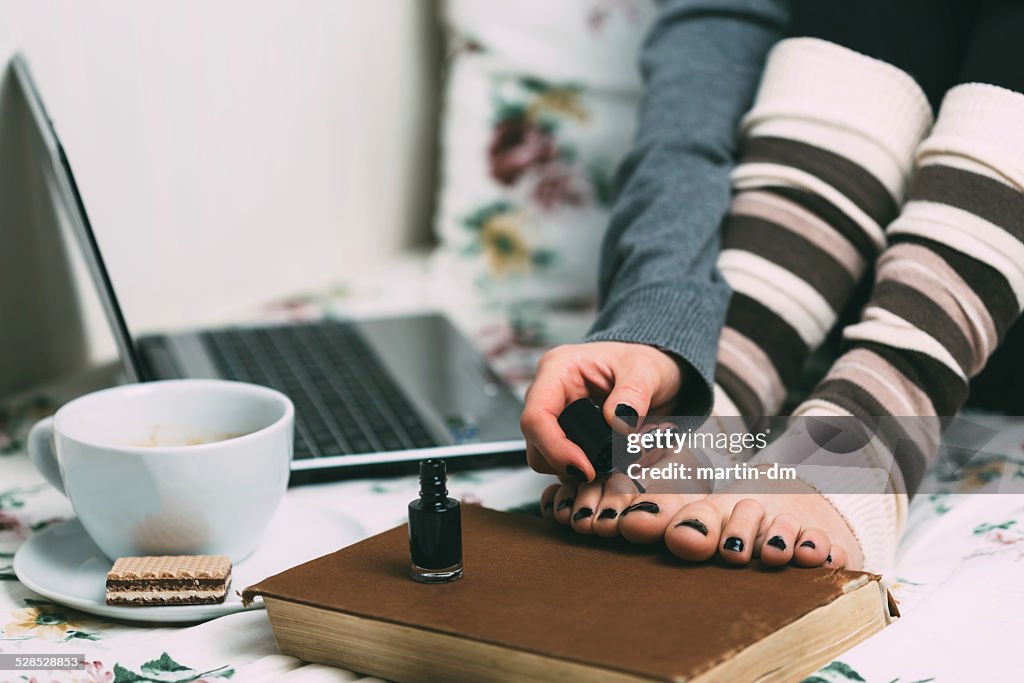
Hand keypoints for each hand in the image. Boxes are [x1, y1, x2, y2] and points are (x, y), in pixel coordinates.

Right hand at [520, 342, 684, 480]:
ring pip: (545, 457)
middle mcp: (548, 394)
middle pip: (536, 443)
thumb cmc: (642, 364)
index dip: (555, 448)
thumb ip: (634, 394)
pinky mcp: (562, 434)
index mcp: (557, 370)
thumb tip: (619, 423)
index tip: (587, 469)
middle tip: (604, 470)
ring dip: (576, 469)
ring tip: (611, 463)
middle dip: (567, 463)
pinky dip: (584, 470)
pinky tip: (606, 462)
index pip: (536, 416)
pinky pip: (562, 463)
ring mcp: (553, 416)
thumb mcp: (647, 370)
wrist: (651, 375)